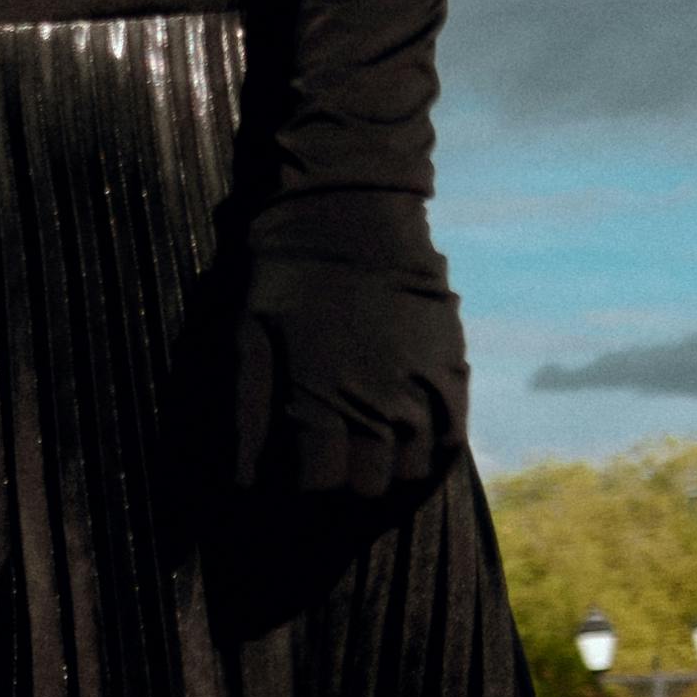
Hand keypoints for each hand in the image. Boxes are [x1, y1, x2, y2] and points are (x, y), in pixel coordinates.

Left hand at [219, 211, 468, 505]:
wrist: (348, 211)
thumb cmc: (284, 274)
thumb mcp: (246, 340)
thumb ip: (247, 414)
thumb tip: (244, 479)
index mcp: (319, 400)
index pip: (319, 483)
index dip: (301, 486)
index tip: (293, 473)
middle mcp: (375, 404)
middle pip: (368, 485)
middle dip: (343, 481)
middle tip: (331, 459)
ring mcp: (419, 386)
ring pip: (412, 468)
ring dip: (387, 467)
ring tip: (368, 448)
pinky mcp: (449, 365)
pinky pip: (451, 435)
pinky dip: (431, 448)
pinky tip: (410, 439)